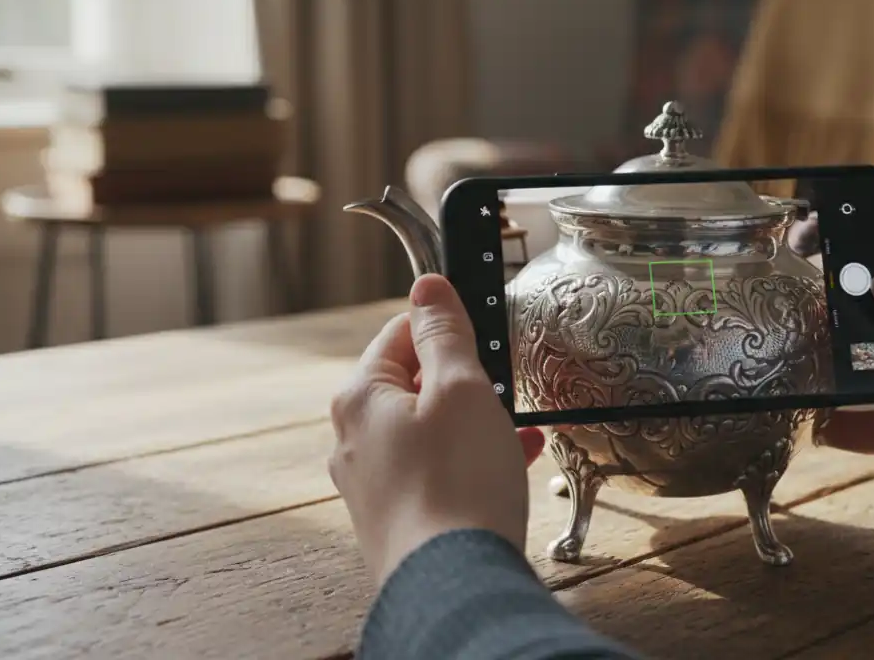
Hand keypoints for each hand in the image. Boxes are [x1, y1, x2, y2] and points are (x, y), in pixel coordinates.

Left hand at [329, 273, 546, 583]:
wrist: (453, 585)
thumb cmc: (456, 485)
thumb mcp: (460, 387)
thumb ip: (443, 332)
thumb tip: (428, 287)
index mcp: (359, 398)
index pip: (399, 332)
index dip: (444, 324)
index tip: (480, 326)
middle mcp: (354, 440)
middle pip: (412, 384)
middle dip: (465, 381)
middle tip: (503, 387)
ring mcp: (372, 484)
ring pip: (427, 431)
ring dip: (474, 421)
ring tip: (519, 428)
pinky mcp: (396, 519)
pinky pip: (434, 471)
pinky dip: (469, 460)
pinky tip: (510, 464)